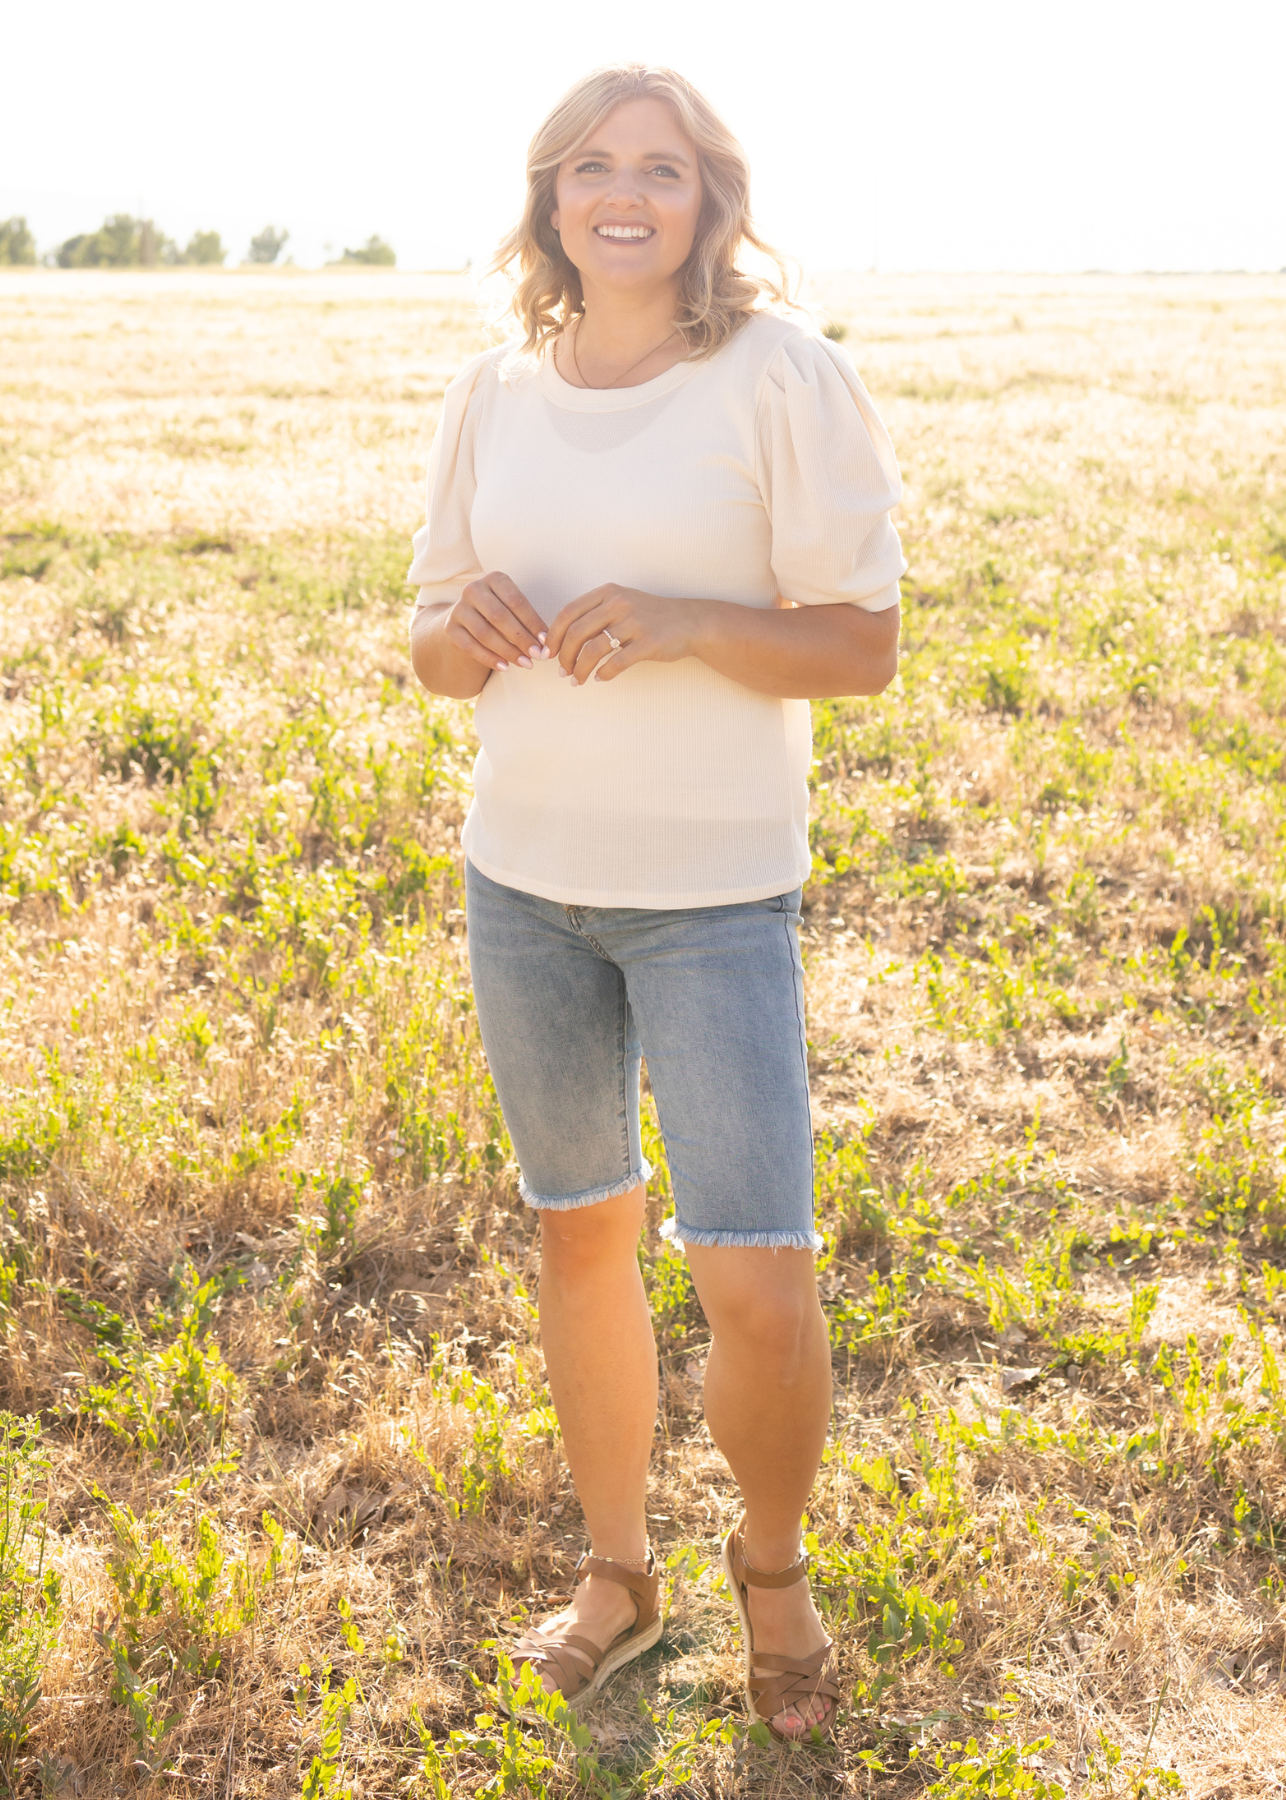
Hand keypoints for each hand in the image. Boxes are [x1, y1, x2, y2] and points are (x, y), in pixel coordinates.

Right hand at [445, 573, 549, 673]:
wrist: (467, 619)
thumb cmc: (500, 613)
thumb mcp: (513, 608)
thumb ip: (527, 621)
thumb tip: (545, 643)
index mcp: (494, 579)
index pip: (515, 601)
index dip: (532, 622)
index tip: (545, 641)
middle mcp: (473, 589)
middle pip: (499, 616)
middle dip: (521, 638)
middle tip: (537, 655)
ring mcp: (459, 608)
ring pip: (484, 633)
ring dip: (507, 651)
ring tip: (525, 664)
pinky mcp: (450, 628)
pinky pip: (470, 646)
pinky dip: (489, 658)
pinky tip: (505, 667)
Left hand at [545, 584, 707, 685]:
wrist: (689, 622)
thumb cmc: (650, 616)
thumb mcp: (621, 604)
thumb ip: (594, 615)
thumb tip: (562, 639)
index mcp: (607, 593)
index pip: (568, 613)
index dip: (554, 636)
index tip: (549, 653)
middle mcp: (619, 604)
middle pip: (576, 633)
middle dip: (564, 657)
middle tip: (563, 672)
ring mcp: (634, 622)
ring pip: (593, 650)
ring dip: (580, 670)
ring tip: (577, 680)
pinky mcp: (648, 642)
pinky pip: (616, 663)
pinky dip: (604, 674)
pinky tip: (600, 678)